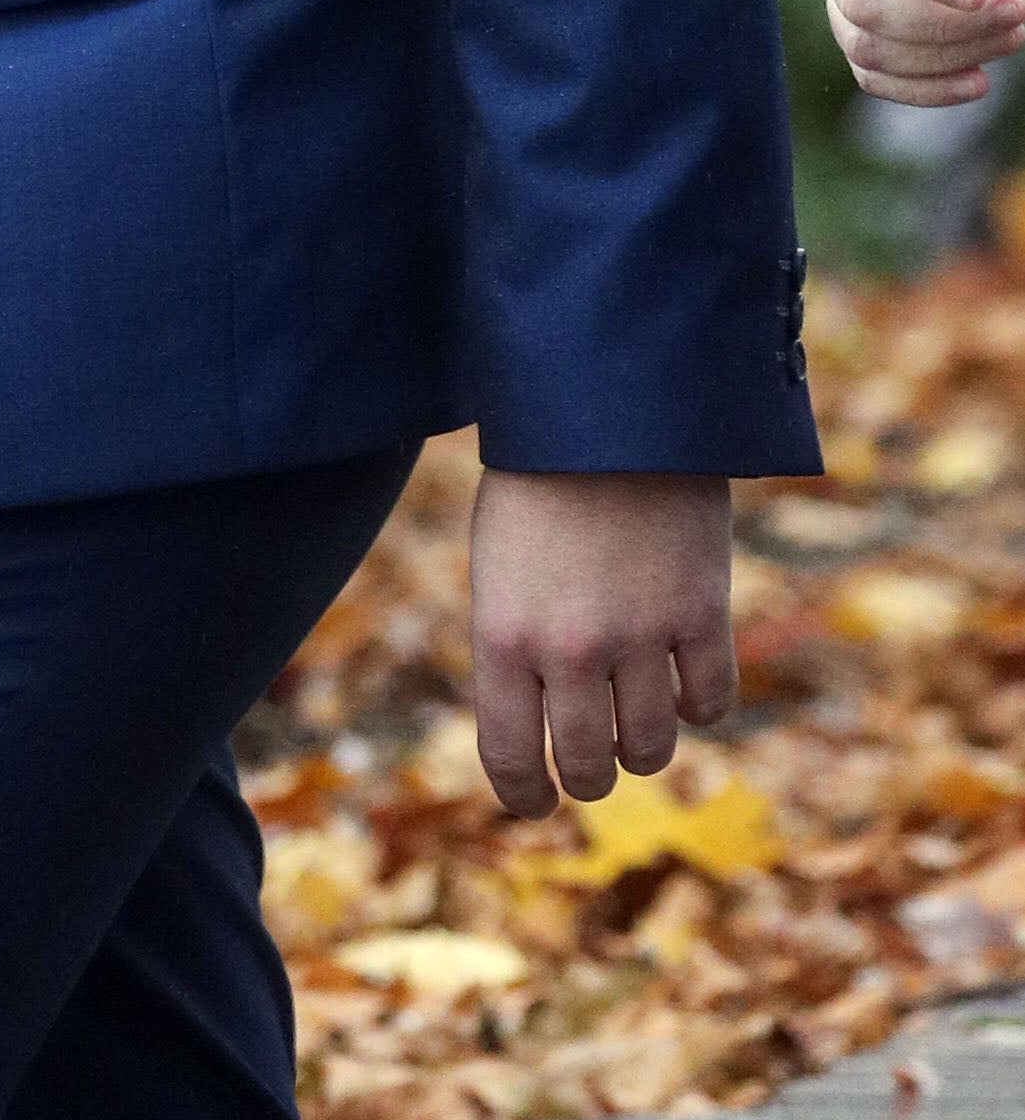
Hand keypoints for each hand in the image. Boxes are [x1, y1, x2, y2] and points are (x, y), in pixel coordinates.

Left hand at [469, 468, 734, 816]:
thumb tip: (538, 730)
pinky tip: (685, 679)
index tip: (536, 802)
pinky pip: (710, 704)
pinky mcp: (702, 614)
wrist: (607, 405)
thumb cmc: (537, 484)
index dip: (523, 795)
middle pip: (587, 767)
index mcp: (502, 635)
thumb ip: (515, 649)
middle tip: (591, 760)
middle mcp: (570, 650)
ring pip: (651, 749)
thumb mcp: (498, 568)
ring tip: (636, 716)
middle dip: (587, 774)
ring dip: (642, 744)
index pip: (510, 758)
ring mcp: (640, 636)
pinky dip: (699, 704)